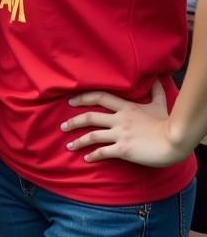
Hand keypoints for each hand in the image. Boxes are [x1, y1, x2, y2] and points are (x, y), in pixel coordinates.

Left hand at [62, 81, 189, 166]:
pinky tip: (86, 158)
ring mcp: (120, 134)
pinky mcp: (124, 149)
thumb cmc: (167, 123)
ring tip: (68, 145)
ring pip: (93, 136)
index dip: (82, 98)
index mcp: (125, 107)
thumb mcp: (160, 104)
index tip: (70, 101)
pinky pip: (103, 152)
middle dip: (74, 121)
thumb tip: (157, 78)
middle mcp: (119, 119)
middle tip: (62, 126)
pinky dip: (93, 155)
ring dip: (78, 141)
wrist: (174, 141)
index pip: (99, 97)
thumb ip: (156, 92)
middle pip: (90, 117)